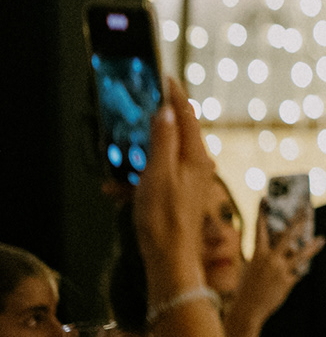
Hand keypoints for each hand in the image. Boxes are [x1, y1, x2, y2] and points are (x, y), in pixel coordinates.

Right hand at [136, 80, 217, 300]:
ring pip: (160, 157)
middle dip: (150, 128)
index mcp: (196, 156)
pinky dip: (136, 180)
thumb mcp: (158, 173)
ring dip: (136, 161)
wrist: (169, 258)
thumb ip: (162, 140)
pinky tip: (116, 191)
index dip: (175, 95)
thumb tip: (166, 110)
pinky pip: (155, 177)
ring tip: (115, 171)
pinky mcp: (179, 193)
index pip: (187, 114)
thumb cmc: (164, 219)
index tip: (164, 78)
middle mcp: (198, 164)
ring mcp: (190, 179)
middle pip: (174, 133)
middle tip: (132, 118)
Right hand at [229, 212, 324, 330]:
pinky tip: (305, 267)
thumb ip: (263, 255)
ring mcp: (280, 270)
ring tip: (321, 239)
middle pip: (288, 236)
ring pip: (301, 255)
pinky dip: (301, 269)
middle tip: (307, 209)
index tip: (264, 198)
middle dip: (298, 221)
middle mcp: (270, 260)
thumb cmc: (247, 288)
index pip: (260, 229)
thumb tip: (279, 247)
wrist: (247, 310)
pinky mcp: (287, 282)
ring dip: (312, 246)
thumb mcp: (250, 268)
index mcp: (257, 254)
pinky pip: (298, 272)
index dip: (261, 213)